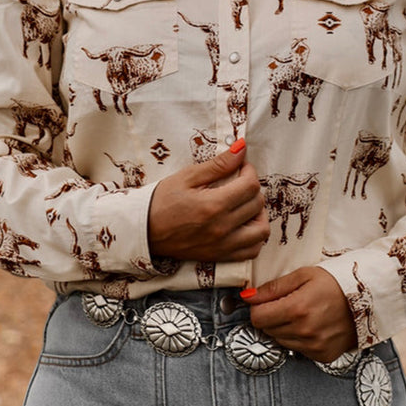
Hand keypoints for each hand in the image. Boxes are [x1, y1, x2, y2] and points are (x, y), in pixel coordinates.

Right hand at [148, 141, 269, 262]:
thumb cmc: (162, 201)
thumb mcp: (187, 177)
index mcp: (213, 205)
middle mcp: (222, 227)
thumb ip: (217, 164)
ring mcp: (223, 245)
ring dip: (259, 214)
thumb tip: (241, 148)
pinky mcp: (220, 256)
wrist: (144, 231)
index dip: (249, 171)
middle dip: (253, 188)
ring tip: (245, 205)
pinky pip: (251, 251)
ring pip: (261, 230)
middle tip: (239, 182)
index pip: (250, 185)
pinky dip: (254, 238)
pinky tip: (244, 225)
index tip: (241, 168)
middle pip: (257, 204)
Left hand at [243, 266, 357, 362]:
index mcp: (297, 308)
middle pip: (267, 330)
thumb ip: (273, 287)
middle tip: (288, 304)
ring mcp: (314, 346)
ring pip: (280, 341)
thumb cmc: (335, 282)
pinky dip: (299, 339)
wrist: (368, 298)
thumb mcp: (303, 275)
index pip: (257, 317)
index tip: (268, 300)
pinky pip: (297, 350)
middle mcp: (305, 331)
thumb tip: (247, 296)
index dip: (259, 307)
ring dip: (284, 329)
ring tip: (302, 314)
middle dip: (272, 317)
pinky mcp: (323, 356)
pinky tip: (312, 326)